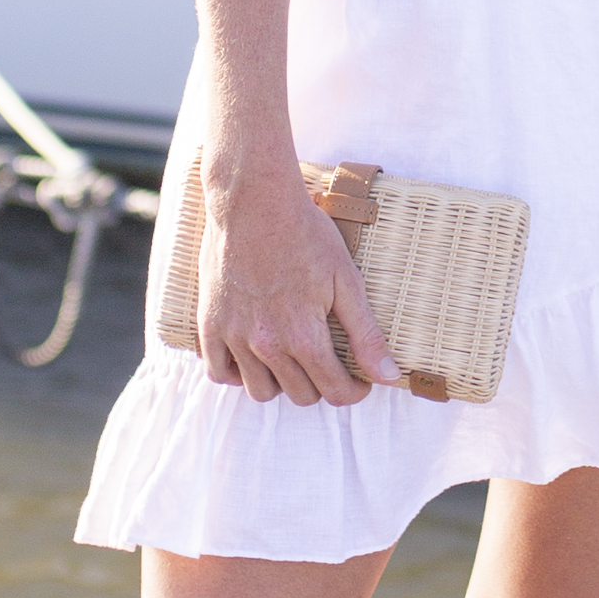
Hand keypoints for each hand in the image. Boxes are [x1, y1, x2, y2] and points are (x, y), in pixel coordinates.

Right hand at [199, 159, 403, 405]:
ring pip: (260, 391)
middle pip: (301, 395)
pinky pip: (219, 372)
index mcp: (303, 336)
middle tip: (329, 361)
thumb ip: (366, 334)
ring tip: (293, 360)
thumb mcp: (345, 281)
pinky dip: (238, 374)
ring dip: (282, 383)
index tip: (360, 381)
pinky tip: (254, 357)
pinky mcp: (209, 324)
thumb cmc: (305, 235)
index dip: (354, 391)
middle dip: (322, 384)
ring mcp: (234, 336)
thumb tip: (389, 376)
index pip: (334, 390)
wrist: (254, 202)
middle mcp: (266, 345)